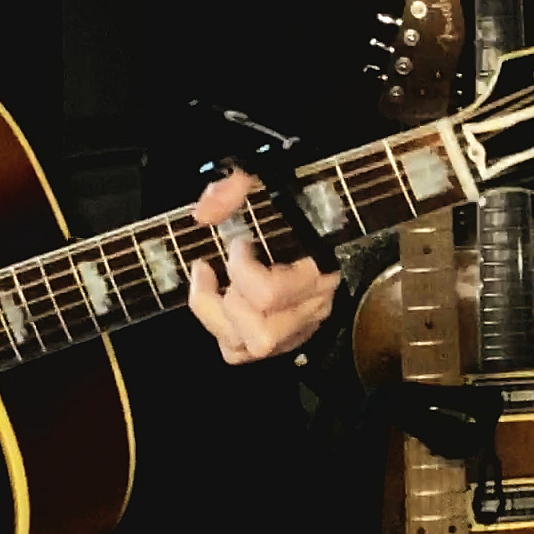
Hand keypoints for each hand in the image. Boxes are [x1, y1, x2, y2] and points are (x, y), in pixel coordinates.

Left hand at [183, 173, 335, 363]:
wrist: (329, 216)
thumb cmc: (300, 202)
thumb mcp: (269, 181)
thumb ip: (236, 185)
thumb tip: (204, 212)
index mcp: (319, 268)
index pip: (271, 294)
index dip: (241, 271)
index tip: (239, 243)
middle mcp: (311, 307)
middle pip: (261, 336)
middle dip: (228, 301)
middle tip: (220, 267)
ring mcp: (297, 327)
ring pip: (250, 348)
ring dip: (218, 317)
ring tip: (210, 283)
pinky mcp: (281, 337)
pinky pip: (240, 352)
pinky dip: (221, 329)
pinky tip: (218, 299)